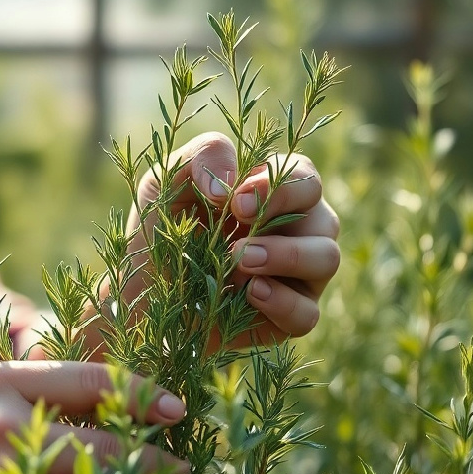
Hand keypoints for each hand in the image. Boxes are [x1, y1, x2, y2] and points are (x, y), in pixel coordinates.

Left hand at [128, 132, 339, 345]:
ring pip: (326, 258)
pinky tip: (250, 293)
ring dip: (287, 256)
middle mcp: (298, 231)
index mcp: (275, 193)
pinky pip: (308, 312)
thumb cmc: (163, 229)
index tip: (236, 201)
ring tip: (240, 260)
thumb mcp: (166, 182)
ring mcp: (299, 276)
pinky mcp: (289, 316)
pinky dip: (282, 302)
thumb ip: (201, 156)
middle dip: (285, 216)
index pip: (303, 175)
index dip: (278, 185)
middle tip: (240, 224)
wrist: (145, 292)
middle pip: (325, 215)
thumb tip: (228, 181)